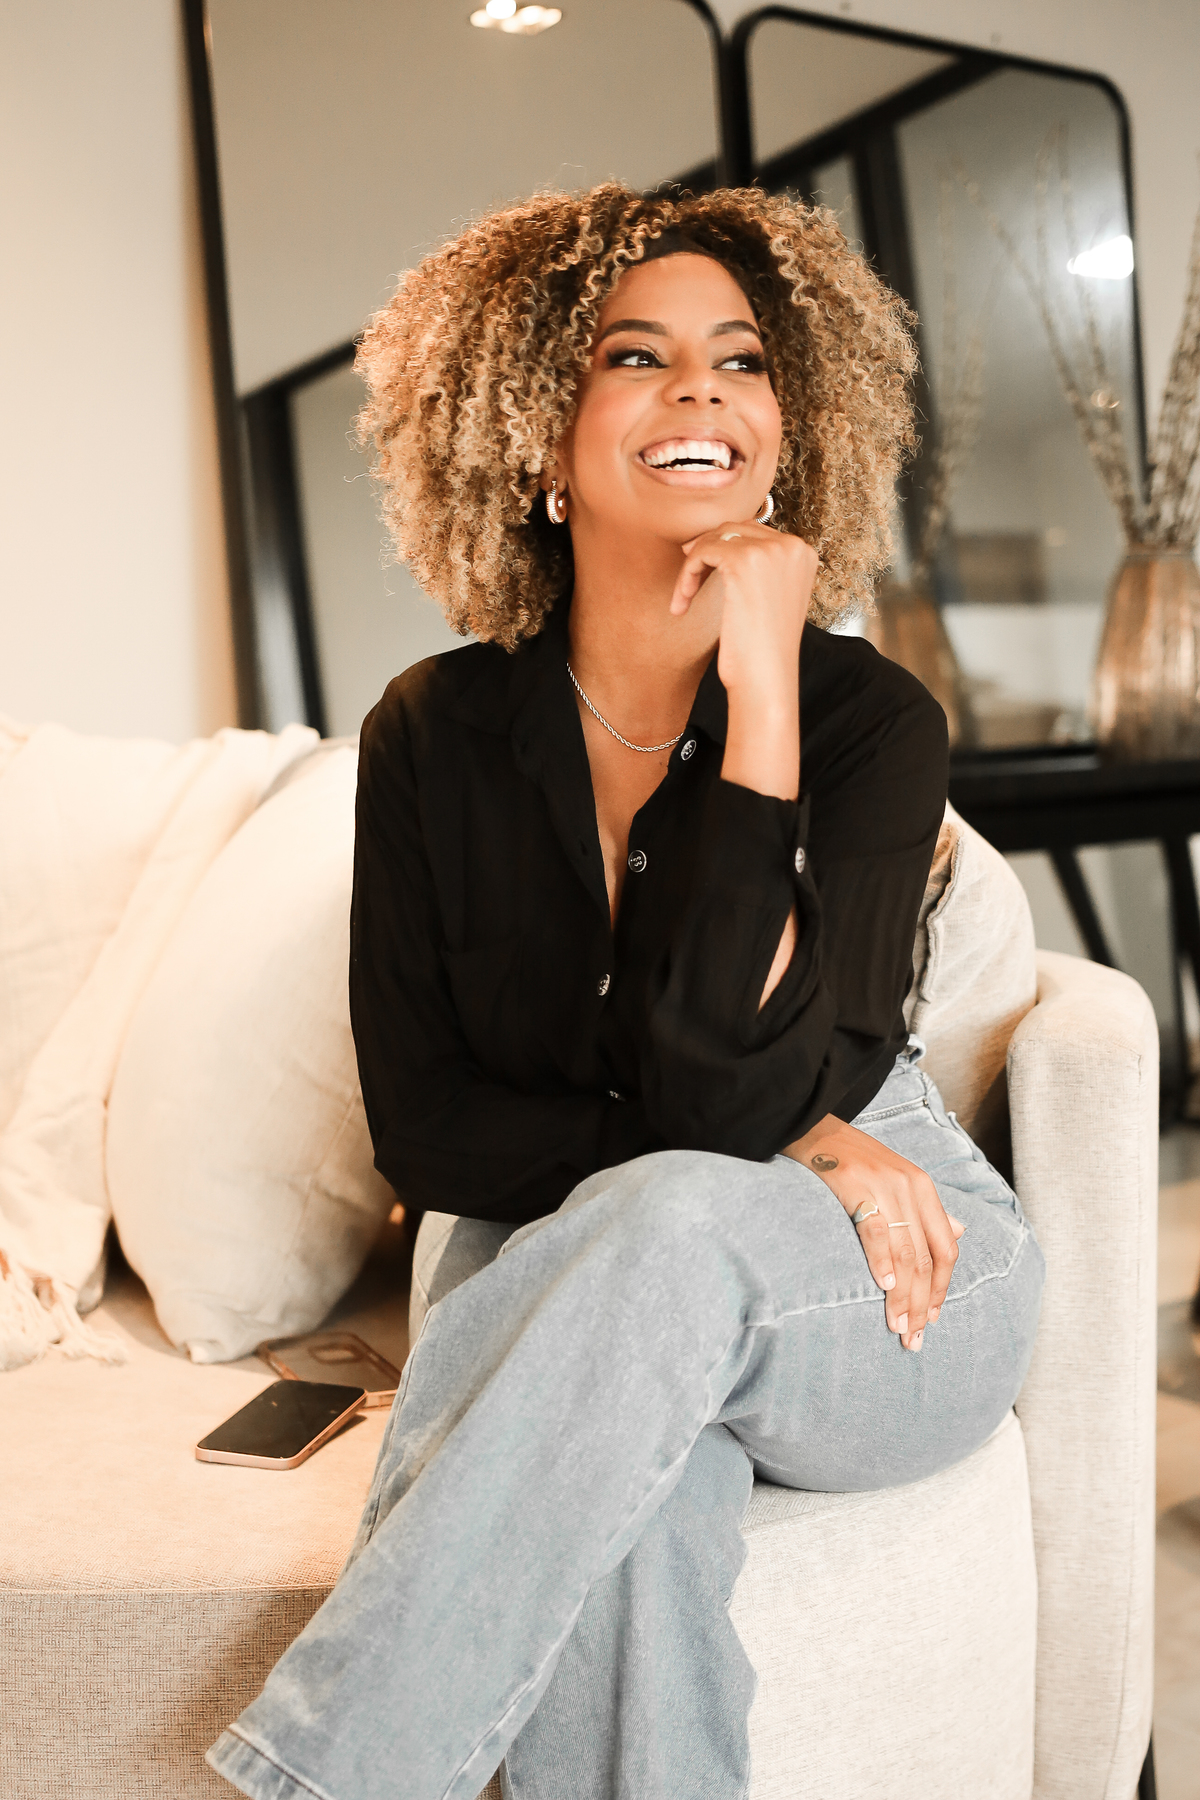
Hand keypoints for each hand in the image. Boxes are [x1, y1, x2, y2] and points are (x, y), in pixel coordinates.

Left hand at [671, 521, 816, 800]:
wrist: (765, 678)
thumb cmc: (763, 649)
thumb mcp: (769, 598)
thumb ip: (759, 567)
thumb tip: (720, 539)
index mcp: (803, 553)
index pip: (754, 533)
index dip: (723, 549)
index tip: (702, 571)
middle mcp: (792, 546)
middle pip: (734, 528)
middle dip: (707, 551)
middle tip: (688, 579)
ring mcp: (771, 550)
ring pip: (716, 537)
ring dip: (693, 565)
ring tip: (684, 596)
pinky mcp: (745, 560)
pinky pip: (703, 552)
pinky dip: (687, 576)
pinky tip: (682, 603)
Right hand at [783, 1114, 964, 1350]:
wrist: (812, 1122)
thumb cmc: (850, 1156)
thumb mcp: (896, 1177)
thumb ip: (925, 1208)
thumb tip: (958, 1234)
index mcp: (923, 1188)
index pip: (945, 1248)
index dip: (941, 1288)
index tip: (932, 1318)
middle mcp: (910, 1188)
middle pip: (926, 1257)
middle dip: (922, 1303)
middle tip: (913, 1337)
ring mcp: (884, 1187)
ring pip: (905, 1252)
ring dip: (903, 1296)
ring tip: (898, 1326)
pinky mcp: (856, 1186)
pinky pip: (874, 1231)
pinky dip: (881, 1261)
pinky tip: (884, 1287)